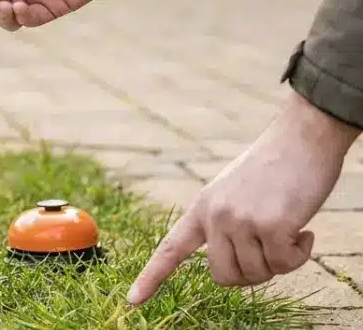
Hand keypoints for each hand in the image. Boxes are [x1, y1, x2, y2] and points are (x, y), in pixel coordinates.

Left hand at [128, 90, 359, 304]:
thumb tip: (231, 266)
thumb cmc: (275, 168)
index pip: (171, 248)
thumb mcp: (236, 193)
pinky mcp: (271, 225)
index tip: (133, 300)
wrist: (302, 137)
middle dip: (251, 274)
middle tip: (273, 251)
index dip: (152, 276)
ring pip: (257, 274)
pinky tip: (304, 230)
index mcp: (202, 207)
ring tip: (289, 229)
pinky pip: (284, 265)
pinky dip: (299, 255)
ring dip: (280, 261)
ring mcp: (241, 220)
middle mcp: (215, 216)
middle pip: (224, 277)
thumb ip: (225, 225)